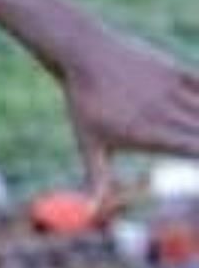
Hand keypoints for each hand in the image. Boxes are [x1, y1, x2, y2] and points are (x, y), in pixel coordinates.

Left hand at [58, 29, 198, 209]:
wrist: (80, 55)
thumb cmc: (83, 102)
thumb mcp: (89, 142)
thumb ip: (98, 179)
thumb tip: (89, 213)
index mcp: (149, 134)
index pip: (196, 151)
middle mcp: (165, 113)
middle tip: (196, 144)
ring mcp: (171, 90)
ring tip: (197, 129)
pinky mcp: (174, 70)